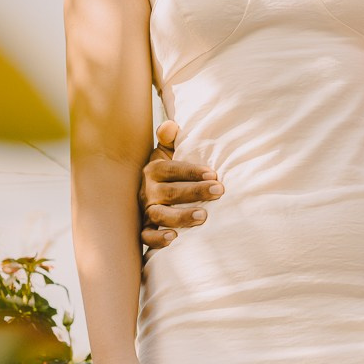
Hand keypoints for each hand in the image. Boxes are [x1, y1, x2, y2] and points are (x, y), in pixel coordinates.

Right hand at [140, 120, 223, 248]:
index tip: (213, 174)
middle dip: (195, 192)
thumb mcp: (165, 154)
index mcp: (153, 170)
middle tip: (219, 191)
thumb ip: (170, 139)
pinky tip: (174, 238)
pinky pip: (146, 236)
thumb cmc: (166, 174)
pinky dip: (157, 239)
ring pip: (160, 215)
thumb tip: (171, 125)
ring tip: (204, 216)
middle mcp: (147, 191)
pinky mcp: (144, 229)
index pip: (171, 169)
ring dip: (181, 216)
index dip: (191, 172)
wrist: (147, 194)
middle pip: (169, 192)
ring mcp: (145, 211)